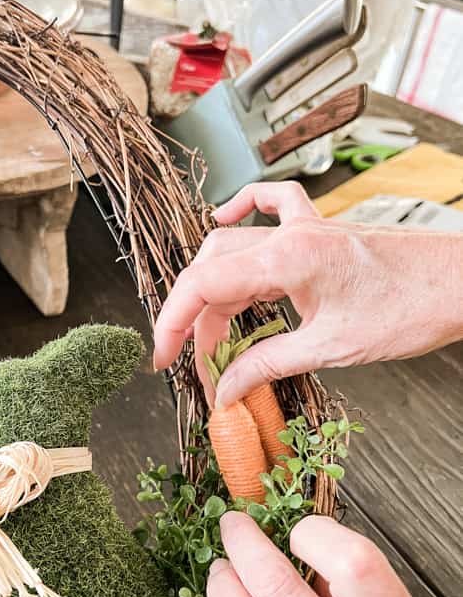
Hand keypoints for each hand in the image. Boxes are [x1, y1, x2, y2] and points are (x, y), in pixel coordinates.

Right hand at [153, 182, 462, 406]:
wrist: (462, 283)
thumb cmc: (411, 309)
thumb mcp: (332, 348)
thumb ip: (268, 365)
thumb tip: (225, 389)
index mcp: (287, 259)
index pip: (203, 285)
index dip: (173, 324)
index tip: (163, 359)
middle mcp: (289, 235)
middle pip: (212, 272)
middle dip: (195, 322)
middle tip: (198, 367)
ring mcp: (304, 228)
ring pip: (233, 249)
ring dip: (215, 292)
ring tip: (214, 337)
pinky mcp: (319, 231)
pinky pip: (270, 206)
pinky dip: (243, 211)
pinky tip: (224, 219)